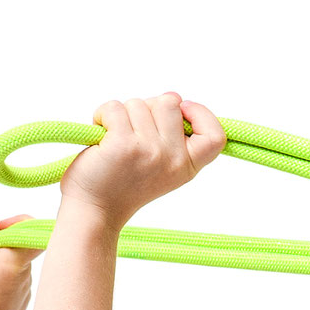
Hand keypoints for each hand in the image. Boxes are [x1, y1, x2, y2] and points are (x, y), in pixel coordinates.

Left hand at [57, 93, 225, 228]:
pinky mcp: (123, 144)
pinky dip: (102, 115)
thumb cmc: (122, 182)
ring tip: (114, 138)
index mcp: (186, 166)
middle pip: (170, 102)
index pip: (215, 136)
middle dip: (147, 107)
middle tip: (133, 132)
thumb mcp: (160, 163)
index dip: (201, 114)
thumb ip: (172, 134)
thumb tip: (174, 98)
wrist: (94, 210)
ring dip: (121, 114)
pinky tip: (101, 135)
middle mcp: (173, 159)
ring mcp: (150, 151)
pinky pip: (114, 108)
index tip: (183, 110)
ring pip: (139, 103)